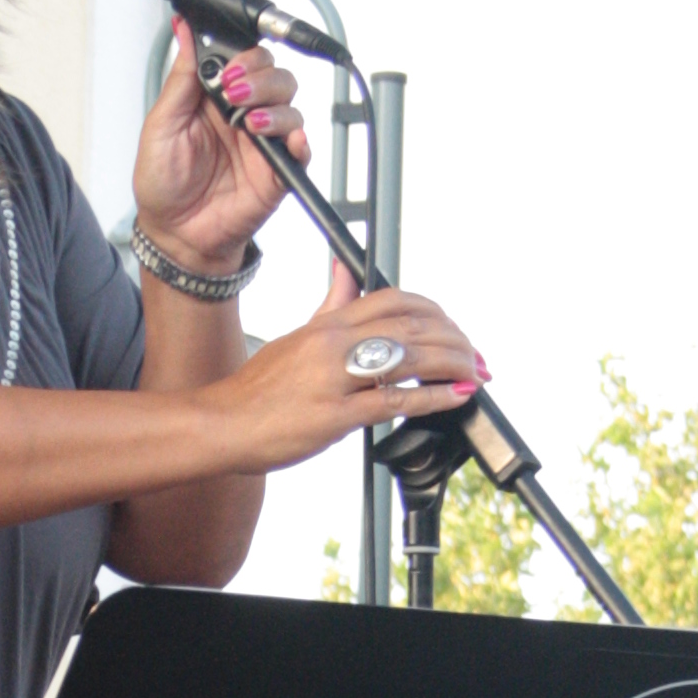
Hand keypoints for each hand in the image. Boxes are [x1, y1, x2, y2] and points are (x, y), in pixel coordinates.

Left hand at [130, 19, 308, 272]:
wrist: (173, 234)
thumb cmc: (163, 182)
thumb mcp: (162, 123)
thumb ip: (181, 77)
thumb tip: (184, 30)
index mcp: (217, 98)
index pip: (247, 60)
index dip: (244, 57)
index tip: (229, 68)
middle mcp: (244, 115)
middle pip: (276, 76)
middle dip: (261, 77)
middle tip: (235, 92)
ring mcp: (263, 143)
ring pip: (291, 107)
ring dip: (274, 108)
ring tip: (248, 124)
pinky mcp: (277, 171)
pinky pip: (301, 150)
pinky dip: (298, 141)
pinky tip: (285, 141)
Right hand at [199, 261, 487, 473]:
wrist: (222, 424)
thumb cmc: (258, 390)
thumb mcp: (297, 337)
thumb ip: (330, 306)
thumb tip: (345, 272)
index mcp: (327, 325)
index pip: (394, 300)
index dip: (434, 312)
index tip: (452, 330)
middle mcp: (333, 343)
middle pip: (411, 325)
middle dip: (454, 339)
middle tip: (475, 356)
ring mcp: (334, 379)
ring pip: (409, 356)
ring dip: (453, 363)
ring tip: (475, 374)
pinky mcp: (334, 416)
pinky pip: (394, 400)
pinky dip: (431, 396)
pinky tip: (453, 396)